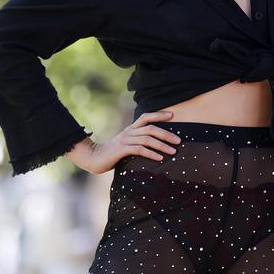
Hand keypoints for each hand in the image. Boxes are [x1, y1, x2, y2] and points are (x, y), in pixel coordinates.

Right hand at [65, 110, 180, 173]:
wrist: (94, 158)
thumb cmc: (113, 153)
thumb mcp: (127, 144)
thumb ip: (138, 142)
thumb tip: (156, 146)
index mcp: (131, 128)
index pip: (146, 117)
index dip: (159, 115)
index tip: (172, 115)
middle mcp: (129, 131)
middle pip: (151, 128)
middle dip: (166, 133)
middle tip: (178, 140)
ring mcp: (125, 140)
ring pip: (147, 139)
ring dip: (162, 145)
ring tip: (173, 151)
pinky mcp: (122, 149)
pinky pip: (140, 150)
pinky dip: (151, 154)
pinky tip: (159, 159)